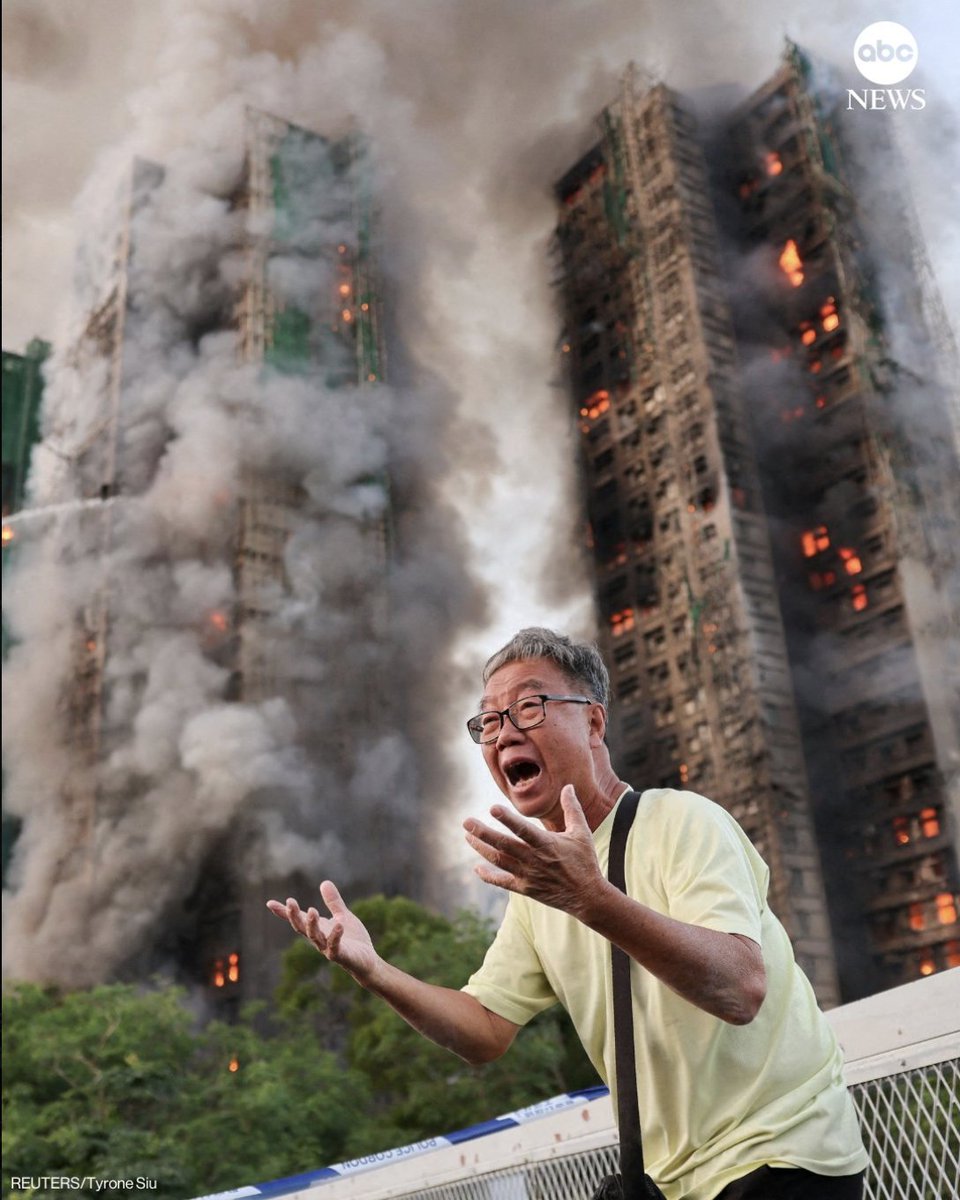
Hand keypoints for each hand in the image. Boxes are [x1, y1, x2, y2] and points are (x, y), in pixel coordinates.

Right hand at [266, 881, 378, 984]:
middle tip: (289, 902)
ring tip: (312, 910)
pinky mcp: (341, 956)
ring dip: (312, 924)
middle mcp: (319, 939)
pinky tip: (339, 925)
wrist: (367, 962)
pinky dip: (335, 936)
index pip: (298, 919)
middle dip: (294, 916)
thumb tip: (324, 882)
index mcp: (318, 929)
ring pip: (315, 937)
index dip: (283, 912)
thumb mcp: (342, 916)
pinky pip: (335, 947)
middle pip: (302, 928)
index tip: (269, 903)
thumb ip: (333, 902)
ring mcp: (328, 948)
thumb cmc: (353, 940)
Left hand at [463, 785, 604, 919]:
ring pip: (499, 861)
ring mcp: (528, 875)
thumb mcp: (581, 833)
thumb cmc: (584, 861)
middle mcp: (534, 860)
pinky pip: (502, 882)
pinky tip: (477, 868)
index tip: (492, 808)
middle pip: (504, 845)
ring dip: (481, 848)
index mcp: (547, 844)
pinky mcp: (525, 889)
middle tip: (466, 822)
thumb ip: (572, 808)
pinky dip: (488, 876)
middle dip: (483, 833)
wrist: (587, 896)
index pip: (524, 830)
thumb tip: (568, 786)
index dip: (508, 819)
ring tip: (467, 836)